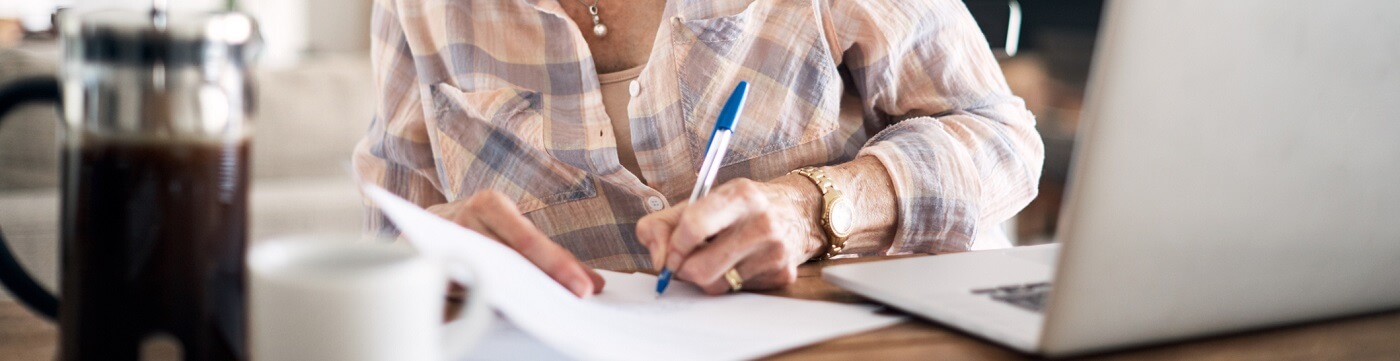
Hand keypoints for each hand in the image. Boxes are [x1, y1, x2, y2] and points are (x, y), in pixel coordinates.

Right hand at [427, 190, 603, 297]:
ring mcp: (443, 248)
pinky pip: (465, 295)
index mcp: (488, 204)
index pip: (527, 239)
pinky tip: (517, 314)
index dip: (557, 265)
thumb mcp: (513, 228)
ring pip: (488, 279)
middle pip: (510, 261)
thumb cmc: (481, 227)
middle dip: (546, 283)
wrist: (425, 226)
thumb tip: (592, 284)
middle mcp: (462, 221)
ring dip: (521, 298)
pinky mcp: (431, 273)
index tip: (583, 288)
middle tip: (576, 301)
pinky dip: (493, 306)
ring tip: (551, 311)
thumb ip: (550, 254)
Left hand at [636, 177, 825, 293]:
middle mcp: (762, 223)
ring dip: (707, 277)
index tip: (670, 252)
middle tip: (687, 260)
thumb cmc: (740, 208)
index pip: (695, 226)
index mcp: (740, 196)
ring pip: (717, 286)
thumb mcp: (702, 201)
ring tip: (718, 257)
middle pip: (700, 268)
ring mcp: (775, 252)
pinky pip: (737, 292)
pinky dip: (730, 282)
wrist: (798, 211)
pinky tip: (740, 263)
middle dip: (684, 270)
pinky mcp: (783, 276)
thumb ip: (664, 224)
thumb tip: (657, 259)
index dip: (674, 246)